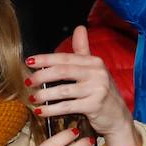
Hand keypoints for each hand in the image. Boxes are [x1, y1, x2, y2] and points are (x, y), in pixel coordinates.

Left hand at [26, 27, 137, 145]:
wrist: (118, 117)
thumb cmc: (101, 92)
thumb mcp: (94, 70)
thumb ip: (83, 50)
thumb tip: (79, 28)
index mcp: (95, 62)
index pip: (65, 58)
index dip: (45, 59)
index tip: (28, 62)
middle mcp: (98, 73)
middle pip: (62, 71)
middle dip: (41, 76)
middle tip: (27, 82)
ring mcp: (97, 89)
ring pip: (62, 90)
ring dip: (43, 95)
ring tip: (32, 98)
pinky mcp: (94, 105)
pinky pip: (67, 106)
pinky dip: (51, 109)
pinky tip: (41, 111)